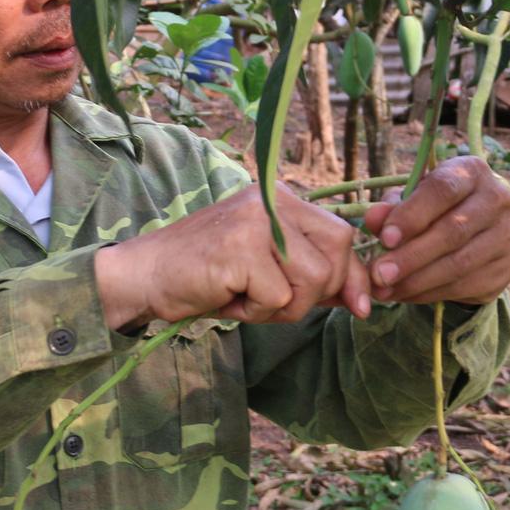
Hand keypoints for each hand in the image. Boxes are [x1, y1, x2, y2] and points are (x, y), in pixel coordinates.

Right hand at [95, 184, 372, 328]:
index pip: (342, 234)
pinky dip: (257, 312)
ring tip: (246, 298)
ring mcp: (256, 220)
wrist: (144, 276)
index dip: (354, 275)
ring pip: (314, 279)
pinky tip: (228, 299)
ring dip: (284, 306)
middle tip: (277, 302)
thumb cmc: (206, 276)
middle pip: (337, 251)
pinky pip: (279, 297)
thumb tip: (364, 297)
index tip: (361, 306)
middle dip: (319, 292)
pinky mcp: (240, 247)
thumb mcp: (268, 269)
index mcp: (281, 197)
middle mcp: (272, 199)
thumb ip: (312, 274)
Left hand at [359, 156, 509, 306]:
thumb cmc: (437, 206)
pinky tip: (405, 295)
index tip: (385, 238)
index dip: (413, 215)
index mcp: (473, 172)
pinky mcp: (508, 267)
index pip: (443, 190)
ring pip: (459, 264)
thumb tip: (372, 219)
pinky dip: (429, 294)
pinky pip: (465, 285)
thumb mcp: (413, 199)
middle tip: (379, 274)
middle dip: (410, 256)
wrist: (479, 228)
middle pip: (453, 231)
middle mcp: (499, 199)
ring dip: (417, 281)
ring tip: (385, 290)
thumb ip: (392, 207)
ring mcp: (508, 236)